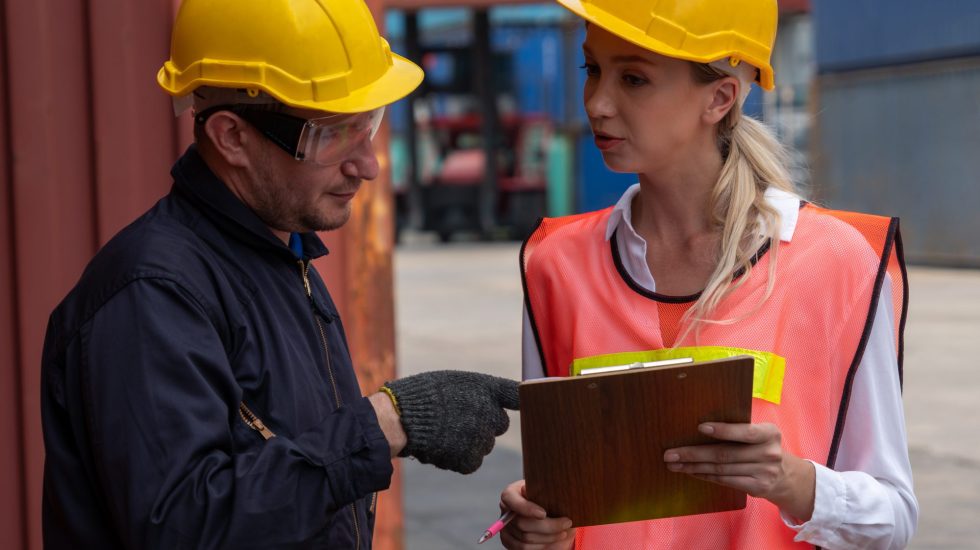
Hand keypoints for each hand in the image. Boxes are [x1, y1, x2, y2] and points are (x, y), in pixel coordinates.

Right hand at [383, 370, 518, 473]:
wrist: (400, 418)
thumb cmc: (421, 396)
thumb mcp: (453, 382)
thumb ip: (477, 393)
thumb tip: (493, 405)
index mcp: (485, 388)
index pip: (514, 394)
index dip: (520, 399)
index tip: (525, 403)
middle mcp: (489, 412)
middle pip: (499, 424)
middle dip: (485, 424)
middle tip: (459, 420)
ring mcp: (481, 437)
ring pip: (485, 444)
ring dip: (470, 442)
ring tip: (444, 432)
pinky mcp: (470, 459)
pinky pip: (472, 461)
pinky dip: (460, 458)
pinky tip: (442, 447)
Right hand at [499, 480, 573, 549]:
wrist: (545, 509)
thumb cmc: (545, 497)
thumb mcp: (545, 489)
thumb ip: (542, 490)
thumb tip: (530, 490)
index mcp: (510, 494)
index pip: (512, 500)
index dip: (527, 508)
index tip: (544, 514)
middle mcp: (505, 511)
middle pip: (522, 524)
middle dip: (548, 526)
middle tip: (566, 523)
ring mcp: (506, 528)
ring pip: (525, 539)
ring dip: (548, 538)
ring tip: (564, 532)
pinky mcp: (509, 541)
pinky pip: (523, 548)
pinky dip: (542, 546)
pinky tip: (554, 540)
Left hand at [663, 422, 815, 520]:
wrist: (788, 476)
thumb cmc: (763, 447)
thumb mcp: (761, 434)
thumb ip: (740, 430)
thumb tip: (699, 426)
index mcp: (770, 433)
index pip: (745, 432)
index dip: (723, 430)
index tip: (700, 427)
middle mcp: (769, 453)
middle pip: (725, 454)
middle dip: (694, 453)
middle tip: (670, 453)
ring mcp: (764, 472)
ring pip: (721, 469)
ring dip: (694, 467)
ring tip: (674, 463)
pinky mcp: (757, 488)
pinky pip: (725, 481)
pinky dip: (705, 476)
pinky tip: (690, 472)